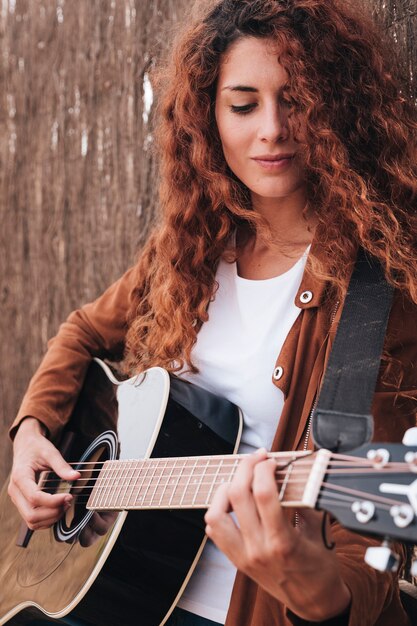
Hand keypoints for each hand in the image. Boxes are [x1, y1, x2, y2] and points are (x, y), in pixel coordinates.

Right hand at [8, 417, 79, 529]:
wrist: (25, 445)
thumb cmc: (36, 447)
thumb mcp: (50, 452)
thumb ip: (62, 465)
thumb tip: (76, 476)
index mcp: (20, 477)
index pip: (35, 498)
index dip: (53, 501)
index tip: (69, 496)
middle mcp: (15, 491)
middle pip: (31, 515)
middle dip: (53, 513)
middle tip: (68, 501)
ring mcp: (17, 499)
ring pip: (31, 521)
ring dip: (50, 518)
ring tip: (64, 505)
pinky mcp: (21, 502)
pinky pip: (31, 519)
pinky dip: (46, 520)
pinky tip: (57, 509)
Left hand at [204, 449, 350, 621]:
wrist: (315, 603)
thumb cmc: (321, 568)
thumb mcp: (321, 532)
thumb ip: (305, 503)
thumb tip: (294, 473)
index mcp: (283, 541)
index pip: (263, 494)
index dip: (264, 468)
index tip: (271, 460)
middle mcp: (258, 549)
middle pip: (237, 495)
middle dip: (246, 468)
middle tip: (257, 459)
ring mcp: (244, 556)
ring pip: (216, 514)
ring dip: (224, 491)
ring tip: (239, 481)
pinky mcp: (236, 561)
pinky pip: (215, 532)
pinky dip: (219, 512)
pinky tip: (234, 504)